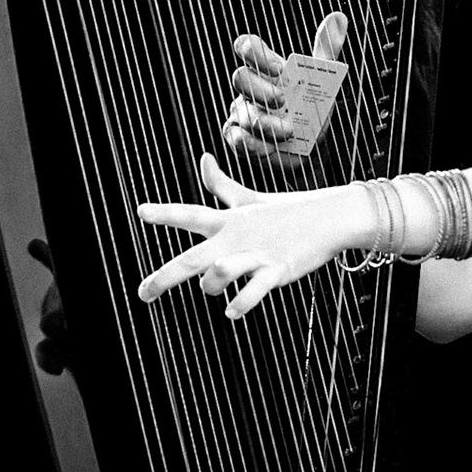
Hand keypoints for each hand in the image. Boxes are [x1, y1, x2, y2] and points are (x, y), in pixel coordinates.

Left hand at [135, 152, 360, 318]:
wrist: (331, 217)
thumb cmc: (289, 211)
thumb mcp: (251, 199)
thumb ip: (222, 185)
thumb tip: (204, 158)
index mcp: (229, 221)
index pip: (192, 215)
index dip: (165, 213)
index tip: (141, 212)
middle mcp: (237, 238)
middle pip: (193, 258)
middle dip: (163, 277)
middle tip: (142, 294)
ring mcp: (257, 254)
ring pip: (221, 272)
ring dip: (211, 284)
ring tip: (211, 290)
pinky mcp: (278, 269)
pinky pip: (256, 290)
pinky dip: (242, 303)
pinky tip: (231, 313)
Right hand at [223, 10, 348, 168]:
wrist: (312, 149)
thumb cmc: (311, 109)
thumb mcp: (322, 79)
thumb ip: (326, 50)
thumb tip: (338, 18)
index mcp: (266, 69)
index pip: (248, 48)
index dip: (255, 52)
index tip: (278, 68)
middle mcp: (251, 88)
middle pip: (240, 78)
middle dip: (259, 88)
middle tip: (281, 100)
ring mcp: (242, 113)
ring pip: (242, 112)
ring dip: (264, 122)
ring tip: (287, 131)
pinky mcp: (240, 138)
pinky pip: (236, 138)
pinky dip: (252, 144)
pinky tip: (269, 146)